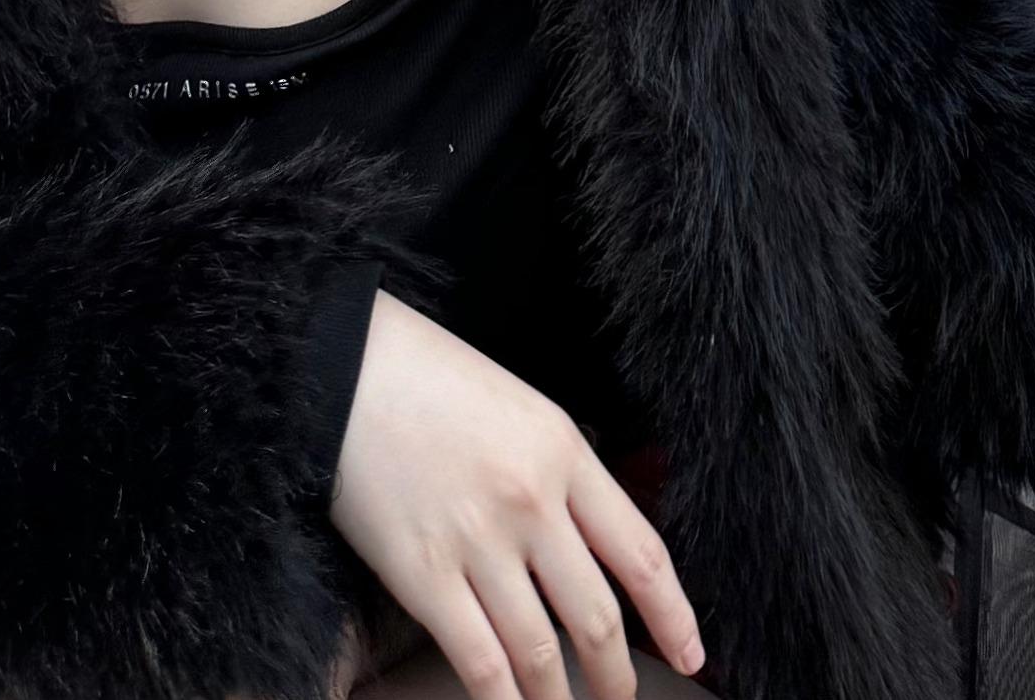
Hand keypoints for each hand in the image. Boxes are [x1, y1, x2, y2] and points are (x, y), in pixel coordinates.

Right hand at [330, 292, 702, 699]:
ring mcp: (478, 543)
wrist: (344, 366)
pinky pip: (480, 663)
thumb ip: (562, 478)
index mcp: (564, 452)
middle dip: (616, 677)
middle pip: (597, 616)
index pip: (641, 553)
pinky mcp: (424, 577)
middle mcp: (532, 502)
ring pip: (541, 653)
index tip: (690, 654)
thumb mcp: (523, 410)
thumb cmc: (431, 381)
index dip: (674, 616)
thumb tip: (591, 552)